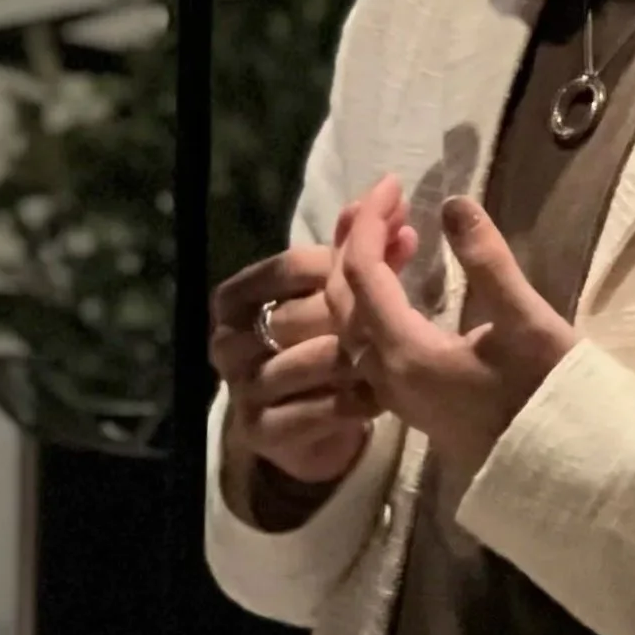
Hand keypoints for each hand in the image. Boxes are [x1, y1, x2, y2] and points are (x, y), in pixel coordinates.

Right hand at [210, 177, 417, 510]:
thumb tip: (379, 202)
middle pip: (303, 312)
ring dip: (363, 355)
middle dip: (360, 306)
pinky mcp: (266, 432)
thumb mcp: (328, 295)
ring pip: (317, 360)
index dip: (344, 255)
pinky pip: (325, 408)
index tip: (397, 242)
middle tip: (406, 303)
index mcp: (233, 301)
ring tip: (395, 354)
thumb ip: (350, 250)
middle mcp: (228, 344)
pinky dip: (360, 399)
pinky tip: (385, 394)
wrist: (299, 431)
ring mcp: (244, 390)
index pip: (289, 266)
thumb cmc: (315, 348)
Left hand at [340, 190, 573, 481]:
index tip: (393, 182)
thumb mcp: (526, 322)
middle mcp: (386, 375)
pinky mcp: (414, 403)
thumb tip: (454, 202)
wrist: (567, 472)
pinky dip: (376, 304)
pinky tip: (406, 287)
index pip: (362, 273)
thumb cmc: (550, 396)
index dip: (369, 221)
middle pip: (342, 298)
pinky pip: (369, 343)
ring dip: (364, 273)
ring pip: (352, 324)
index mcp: (405, 353)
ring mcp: (396, 394)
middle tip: (387, 201)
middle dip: (356, 241)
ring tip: (399, 234)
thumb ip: (487, 261)